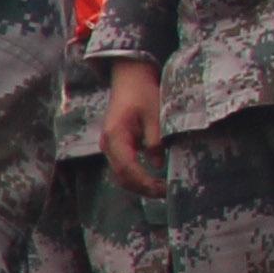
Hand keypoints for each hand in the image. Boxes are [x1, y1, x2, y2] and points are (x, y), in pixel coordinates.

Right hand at [103, 63, 167, 195]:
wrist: (129, 80)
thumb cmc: (142, 94)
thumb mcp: (155, 115)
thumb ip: (155, 140)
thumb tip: (158, 165)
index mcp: (116, 136)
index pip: (127, 168)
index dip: (145, 182)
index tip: (163, 189)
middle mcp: (108, 144)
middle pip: (121, 176)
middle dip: (142, 188)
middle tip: (165, 193)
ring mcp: (108, 146)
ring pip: (119, 174)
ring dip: (138, 184)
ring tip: (160, 188)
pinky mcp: (114, 146)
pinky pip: (121, 167)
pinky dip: (135, 176)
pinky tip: (151, 178)